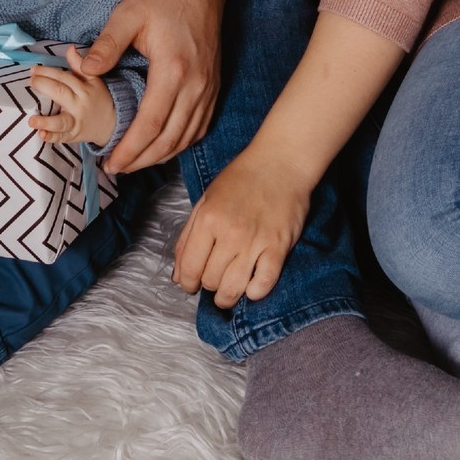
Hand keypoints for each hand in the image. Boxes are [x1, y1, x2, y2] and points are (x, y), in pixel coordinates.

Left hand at [27, 65, 114, 146]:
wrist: (112, 123)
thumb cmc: (97, 98)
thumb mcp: (93, 80)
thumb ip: (79, 65)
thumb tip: (69, 48)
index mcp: (83, 88)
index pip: (64, 77)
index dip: (48, 72)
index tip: (34, 70)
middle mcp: (79, 105)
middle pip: (60, 93)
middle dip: (43, 86)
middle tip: (31, 81)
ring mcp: (77, 122)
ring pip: (61, 121)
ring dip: (46, 121)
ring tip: (32, 120)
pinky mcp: (73, 135)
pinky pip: (62, 138)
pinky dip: (51, 137)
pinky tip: (41, 135)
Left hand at [71, 0, 226, 172]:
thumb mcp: (128, 15)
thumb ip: (106, 46)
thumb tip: (83, 70)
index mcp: (173, 70)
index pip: (150, 124)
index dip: (130, 149)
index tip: (111, 163)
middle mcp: (196, 84)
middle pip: (170, 138)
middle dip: (142, 160)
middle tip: (117, 168)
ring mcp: (209, 86)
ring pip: (187, 136)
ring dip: (162, 154)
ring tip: (136, 162)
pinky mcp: (214, 84)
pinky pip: (200, 125)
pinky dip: (182, 141)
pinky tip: (165, 145)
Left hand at [172, 151, 309, 308]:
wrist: (281, 162)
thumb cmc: (241, 178)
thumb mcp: (205, 200)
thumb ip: (188, 238)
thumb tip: (178, 276)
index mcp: (208, 220)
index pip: (189, 269)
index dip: (187, 283)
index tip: (191, 284)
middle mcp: (229, 233)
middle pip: (211, 281)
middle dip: (208, 286)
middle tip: (213, 279)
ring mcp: (255, 242)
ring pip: (233, 288)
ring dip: (227, 297)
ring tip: (227, 293)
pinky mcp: (278, 247)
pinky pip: (263, 284)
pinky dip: (255, 292)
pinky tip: (251, 285)